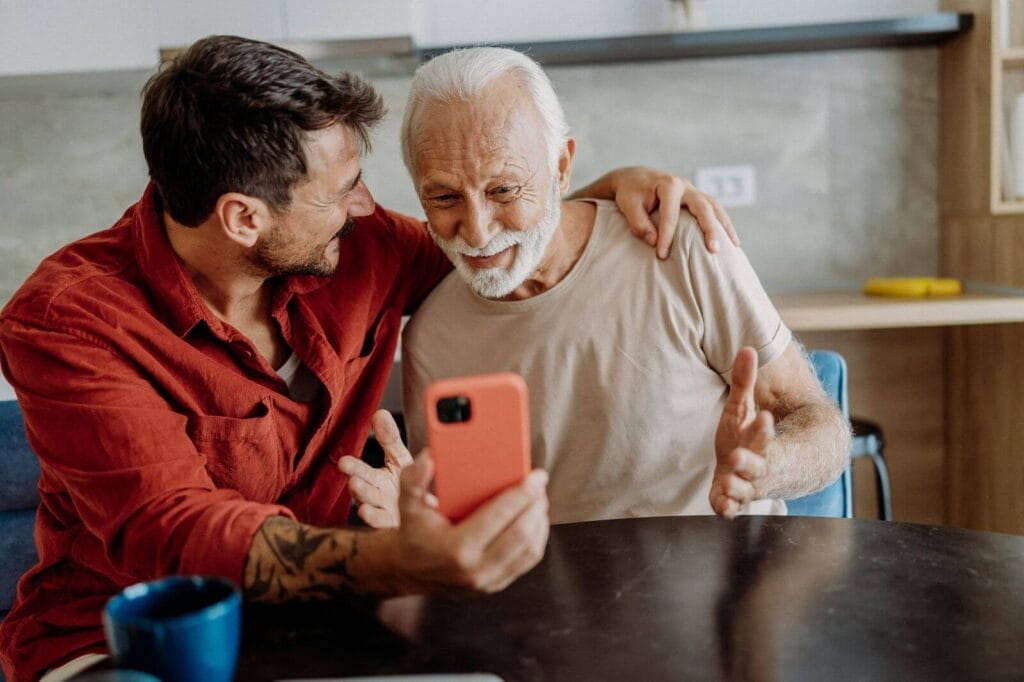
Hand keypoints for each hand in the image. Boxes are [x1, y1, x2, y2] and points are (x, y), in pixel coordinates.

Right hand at [339, 410, 412, 528]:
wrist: (425, 513)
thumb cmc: (408, 484)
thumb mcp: (400, 458)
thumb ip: (389, 438)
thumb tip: (380, 412)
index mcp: (377, 479)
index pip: (362, 471)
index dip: (353, 467)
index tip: (343, 461)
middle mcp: (377, 496)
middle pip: (363, 488)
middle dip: (355, 479)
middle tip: (347, 471)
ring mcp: (384, 511)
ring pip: (370, 504)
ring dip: (363, 496)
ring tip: (356, 485)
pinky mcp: (393, 524)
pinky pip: (382, 521)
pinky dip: (373, 517)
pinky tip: (366, 511)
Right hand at [395, 450, 549, 593]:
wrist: (409, 571)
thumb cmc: (414, 533)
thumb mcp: (407, 504)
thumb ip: (414, 478)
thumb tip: (430, 458)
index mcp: (457, 548)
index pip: (500, 516)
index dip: (522, 493)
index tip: (536, 476)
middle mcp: (476, 568)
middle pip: (522, 534)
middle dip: (536, 505)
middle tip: (539, 484)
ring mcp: (488, 581)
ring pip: (530, 549)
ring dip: (539, 521)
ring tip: (538, 499)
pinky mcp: (496, 584)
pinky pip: (527, 560)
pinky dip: (537, 537)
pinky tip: (534, 519)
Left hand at [605, 166, 738, 258]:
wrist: (634, 178)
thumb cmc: (630, 193)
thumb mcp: (628, 205)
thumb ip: (639, 223)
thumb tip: (654, 241)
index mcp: (668, 184)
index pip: (671, 214)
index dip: (666, 236)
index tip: (662, 256)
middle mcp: (685, 185)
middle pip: (703, 207)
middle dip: (709, 229)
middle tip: (713, 250)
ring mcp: (693, 191)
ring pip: (715, 207)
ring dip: (725, 226)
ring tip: (733, 247)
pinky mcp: (697, 198)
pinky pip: (714, 210)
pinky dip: (723, 224)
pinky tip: (731, 241)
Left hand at [711, 347, 773, 518]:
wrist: (766, 471)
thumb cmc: (747, 435)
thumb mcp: (742, 407)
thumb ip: (744, 382)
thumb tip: (746, 347)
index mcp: (760, 440)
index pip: (764, 434)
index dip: (763, 429)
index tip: (765, 418)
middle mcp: (758, 465)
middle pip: (757, 465)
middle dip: (748, 462)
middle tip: (737, 458)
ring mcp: (747, 484)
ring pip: (746, 490)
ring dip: (737, 487)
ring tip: (728, 482)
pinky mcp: (733, 498)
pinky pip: (731, 507)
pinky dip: (727, 508)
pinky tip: (723, 508)